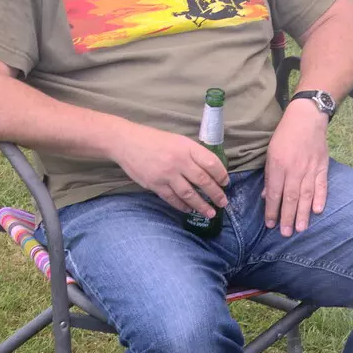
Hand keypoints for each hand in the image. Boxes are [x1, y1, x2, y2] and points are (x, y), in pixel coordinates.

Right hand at [110, 122, 228, 216]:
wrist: (126, 142)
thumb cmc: (154, 140)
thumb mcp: (177, 140)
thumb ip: (192, 153)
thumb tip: (209, 170)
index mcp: (186, 147)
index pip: (211, 163)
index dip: (221, 175)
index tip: (225, 183)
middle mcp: (179, 161)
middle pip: (203, 181)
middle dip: (216, 194)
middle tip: (223, 203)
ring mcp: (167, 174)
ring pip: (189, 194)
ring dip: (201, 205)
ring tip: (210, 212)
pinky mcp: (155, 185)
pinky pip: (173, 199)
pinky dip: (182, 206)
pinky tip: (189, 210)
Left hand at [263, 99, 329, 235]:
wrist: (307, 118)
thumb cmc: (285, 136)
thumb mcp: (271, 153)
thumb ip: (270, 176)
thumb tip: (267, 197)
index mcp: (279, 165)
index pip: (275, 193)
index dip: (272, 210)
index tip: (270, 224)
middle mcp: (294, 169)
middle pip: (290, 198)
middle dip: (287, 217)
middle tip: (286, 234)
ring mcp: (310, 169)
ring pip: (306, 195)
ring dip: (303, 213)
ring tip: (300, 229)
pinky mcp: (322, 167)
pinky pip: (322, 185)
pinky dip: (320, 198)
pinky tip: (317, 211)